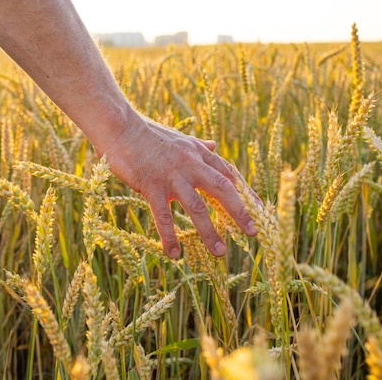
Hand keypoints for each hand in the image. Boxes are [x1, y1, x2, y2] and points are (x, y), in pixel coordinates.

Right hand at [102, 116, 259, 258]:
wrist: (121, 127)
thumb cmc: (149, 135)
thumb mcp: (180, 140)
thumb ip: (198, 147)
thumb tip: (214, 145)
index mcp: (199, 154)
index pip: (229, 174)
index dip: (247, 193)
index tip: (261, 211)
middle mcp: (191, 164)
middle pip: (222, 189)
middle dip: (240, 212)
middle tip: (252, 233)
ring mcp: (172, 175)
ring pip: (196, 207)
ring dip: (209, 231)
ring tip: (219, 252)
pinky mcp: (151, 185)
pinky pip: (164, 216)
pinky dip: (170, 236)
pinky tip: (174, 254)